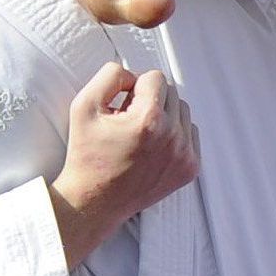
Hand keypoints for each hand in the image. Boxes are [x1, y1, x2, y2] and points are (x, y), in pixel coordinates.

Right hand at [50, 67, 197, 261]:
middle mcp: (173, 137)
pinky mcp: (190, 169)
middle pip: (172, 93)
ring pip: (183, 112)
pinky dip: (174, 135)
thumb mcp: (84, 106)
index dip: (134, 87)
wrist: (95, 201)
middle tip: (128, 121)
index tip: (121, 106)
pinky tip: (152, 147)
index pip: (156, 77)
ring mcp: (185, 156)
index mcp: (149, 120)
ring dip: (164, 116)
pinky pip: (191, 134)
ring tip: (140, 134)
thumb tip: (134, 73)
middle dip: (150, 100)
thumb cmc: (87, 154)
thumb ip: (110, 76)